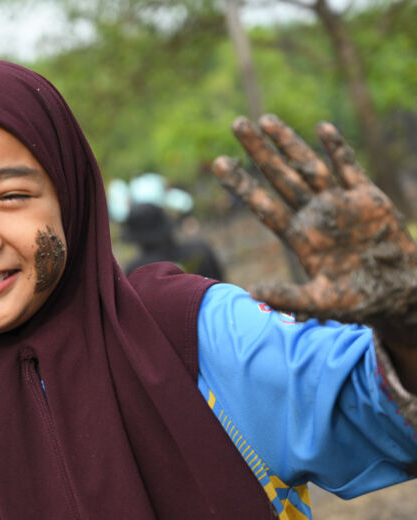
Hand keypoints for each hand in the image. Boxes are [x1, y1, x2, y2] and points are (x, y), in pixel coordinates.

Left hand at [212, 114, 416, 341]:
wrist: (398, 292)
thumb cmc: (355, 301)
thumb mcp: (319, 302)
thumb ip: (286, 297)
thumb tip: (250, 291)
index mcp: (298, 236)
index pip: (262, 205)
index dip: (241, 184)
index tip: (218, 163)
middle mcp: (313, 214)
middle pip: (279, 176)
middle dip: (259, 151)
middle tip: (236, 123)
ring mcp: (339, 203)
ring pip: (309, 166)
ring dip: (289, 142)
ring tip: (265, 119)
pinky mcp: (367, 198)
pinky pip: (349, 168)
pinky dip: (337, 149)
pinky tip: (322, 128)